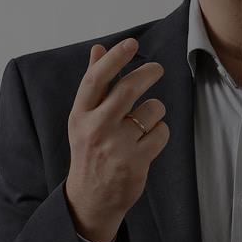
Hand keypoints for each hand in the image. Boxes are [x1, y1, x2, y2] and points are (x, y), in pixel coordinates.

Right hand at [64, 38, 168, 241]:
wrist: (91, 198)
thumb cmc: (90, 151)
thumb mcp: (83, 118)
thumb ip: (93, 84)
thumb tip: (98, 48)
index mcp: (80, 115)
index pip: (96, 80)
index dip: (114, 58)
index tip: (131, 43)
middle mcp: (96, 129)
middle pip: (128, 89)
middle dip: (148, 73)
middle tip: (157, 69)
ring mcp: (116, 146)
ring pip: (152, 110)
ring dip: (155, 111)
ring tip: (144, 123)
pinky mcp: (136, 161)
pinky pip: (161, 132)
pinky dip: (160, 132)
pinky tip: (148, 141)